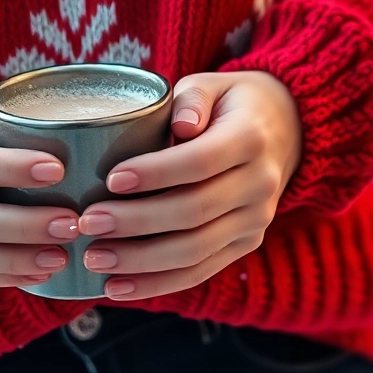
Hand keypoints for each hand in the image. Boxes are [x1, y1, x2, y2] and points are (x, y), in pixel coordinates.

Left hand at [78, 71, 301, 299]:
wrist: (283, 131)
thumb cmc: (229, 105)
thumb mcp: (212, 85)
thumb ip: (191, 98)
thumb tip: (181, 123)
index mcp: (250, 140)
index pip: (201, 161)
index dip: (156, 173)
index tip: (112, 179)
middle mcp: (260, 185)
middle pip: (194, 212)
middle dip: (136, 222)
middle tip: (88, 222)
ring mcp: (254, 221)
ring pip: (195, 251)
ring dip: (140, 261)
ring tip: (94, 257)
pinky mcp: (244, 245)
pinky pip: (199, 272)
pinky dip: (156, 284)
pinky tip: (117, 287)